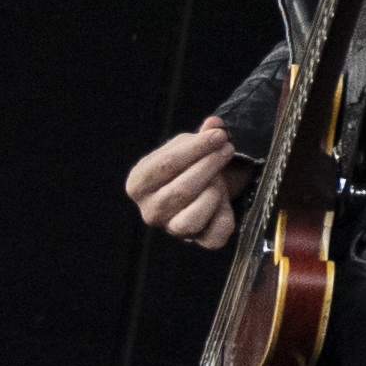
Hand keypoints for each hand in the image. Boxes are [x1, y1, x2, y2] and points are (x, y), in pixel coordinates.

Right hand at [127, 121, 245, 249]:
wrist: (200, 189)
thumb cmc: (187, 165)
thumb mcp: (188, 147)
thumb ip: (200, 136)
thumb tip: (215, 124)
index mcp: (138, 184)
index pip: (164, 165)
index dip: (195, 148)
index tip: (219, 136)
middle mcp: (149, 211)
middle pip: (181, 190)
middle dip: (209, 166)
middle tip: (227, 149)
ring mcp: (172, 228)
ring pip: (192, 219)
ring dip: (214, 194)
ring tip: (220, 177)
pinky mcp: (197, 241)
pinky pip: (214, 237)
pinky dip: (225, 218)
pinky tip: (226, 202)